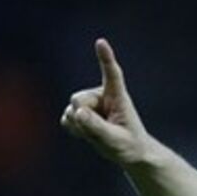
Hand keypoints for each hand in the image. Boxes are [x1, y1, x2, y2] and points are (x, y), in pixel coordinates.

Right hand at [60, 39, 151, 165]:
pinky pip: (66, 119)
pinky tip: (88, 134)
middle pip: (77, 99)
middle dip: (82, 117)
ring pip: (71, 110)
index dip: (105, 58)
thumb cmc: (130, 146)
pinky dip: (74, 129)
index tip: (101, 42)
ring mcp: (90, 103)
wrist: (129, 153)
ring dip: (80, 126)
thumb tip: (77, 112)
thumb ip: (96, 127)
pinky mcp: (81, 112)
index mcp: (118, 97)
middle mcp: (102, 95)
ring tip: (99, 134)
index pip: (112, 74)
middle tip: (102, 131)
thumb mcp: (115, 140)